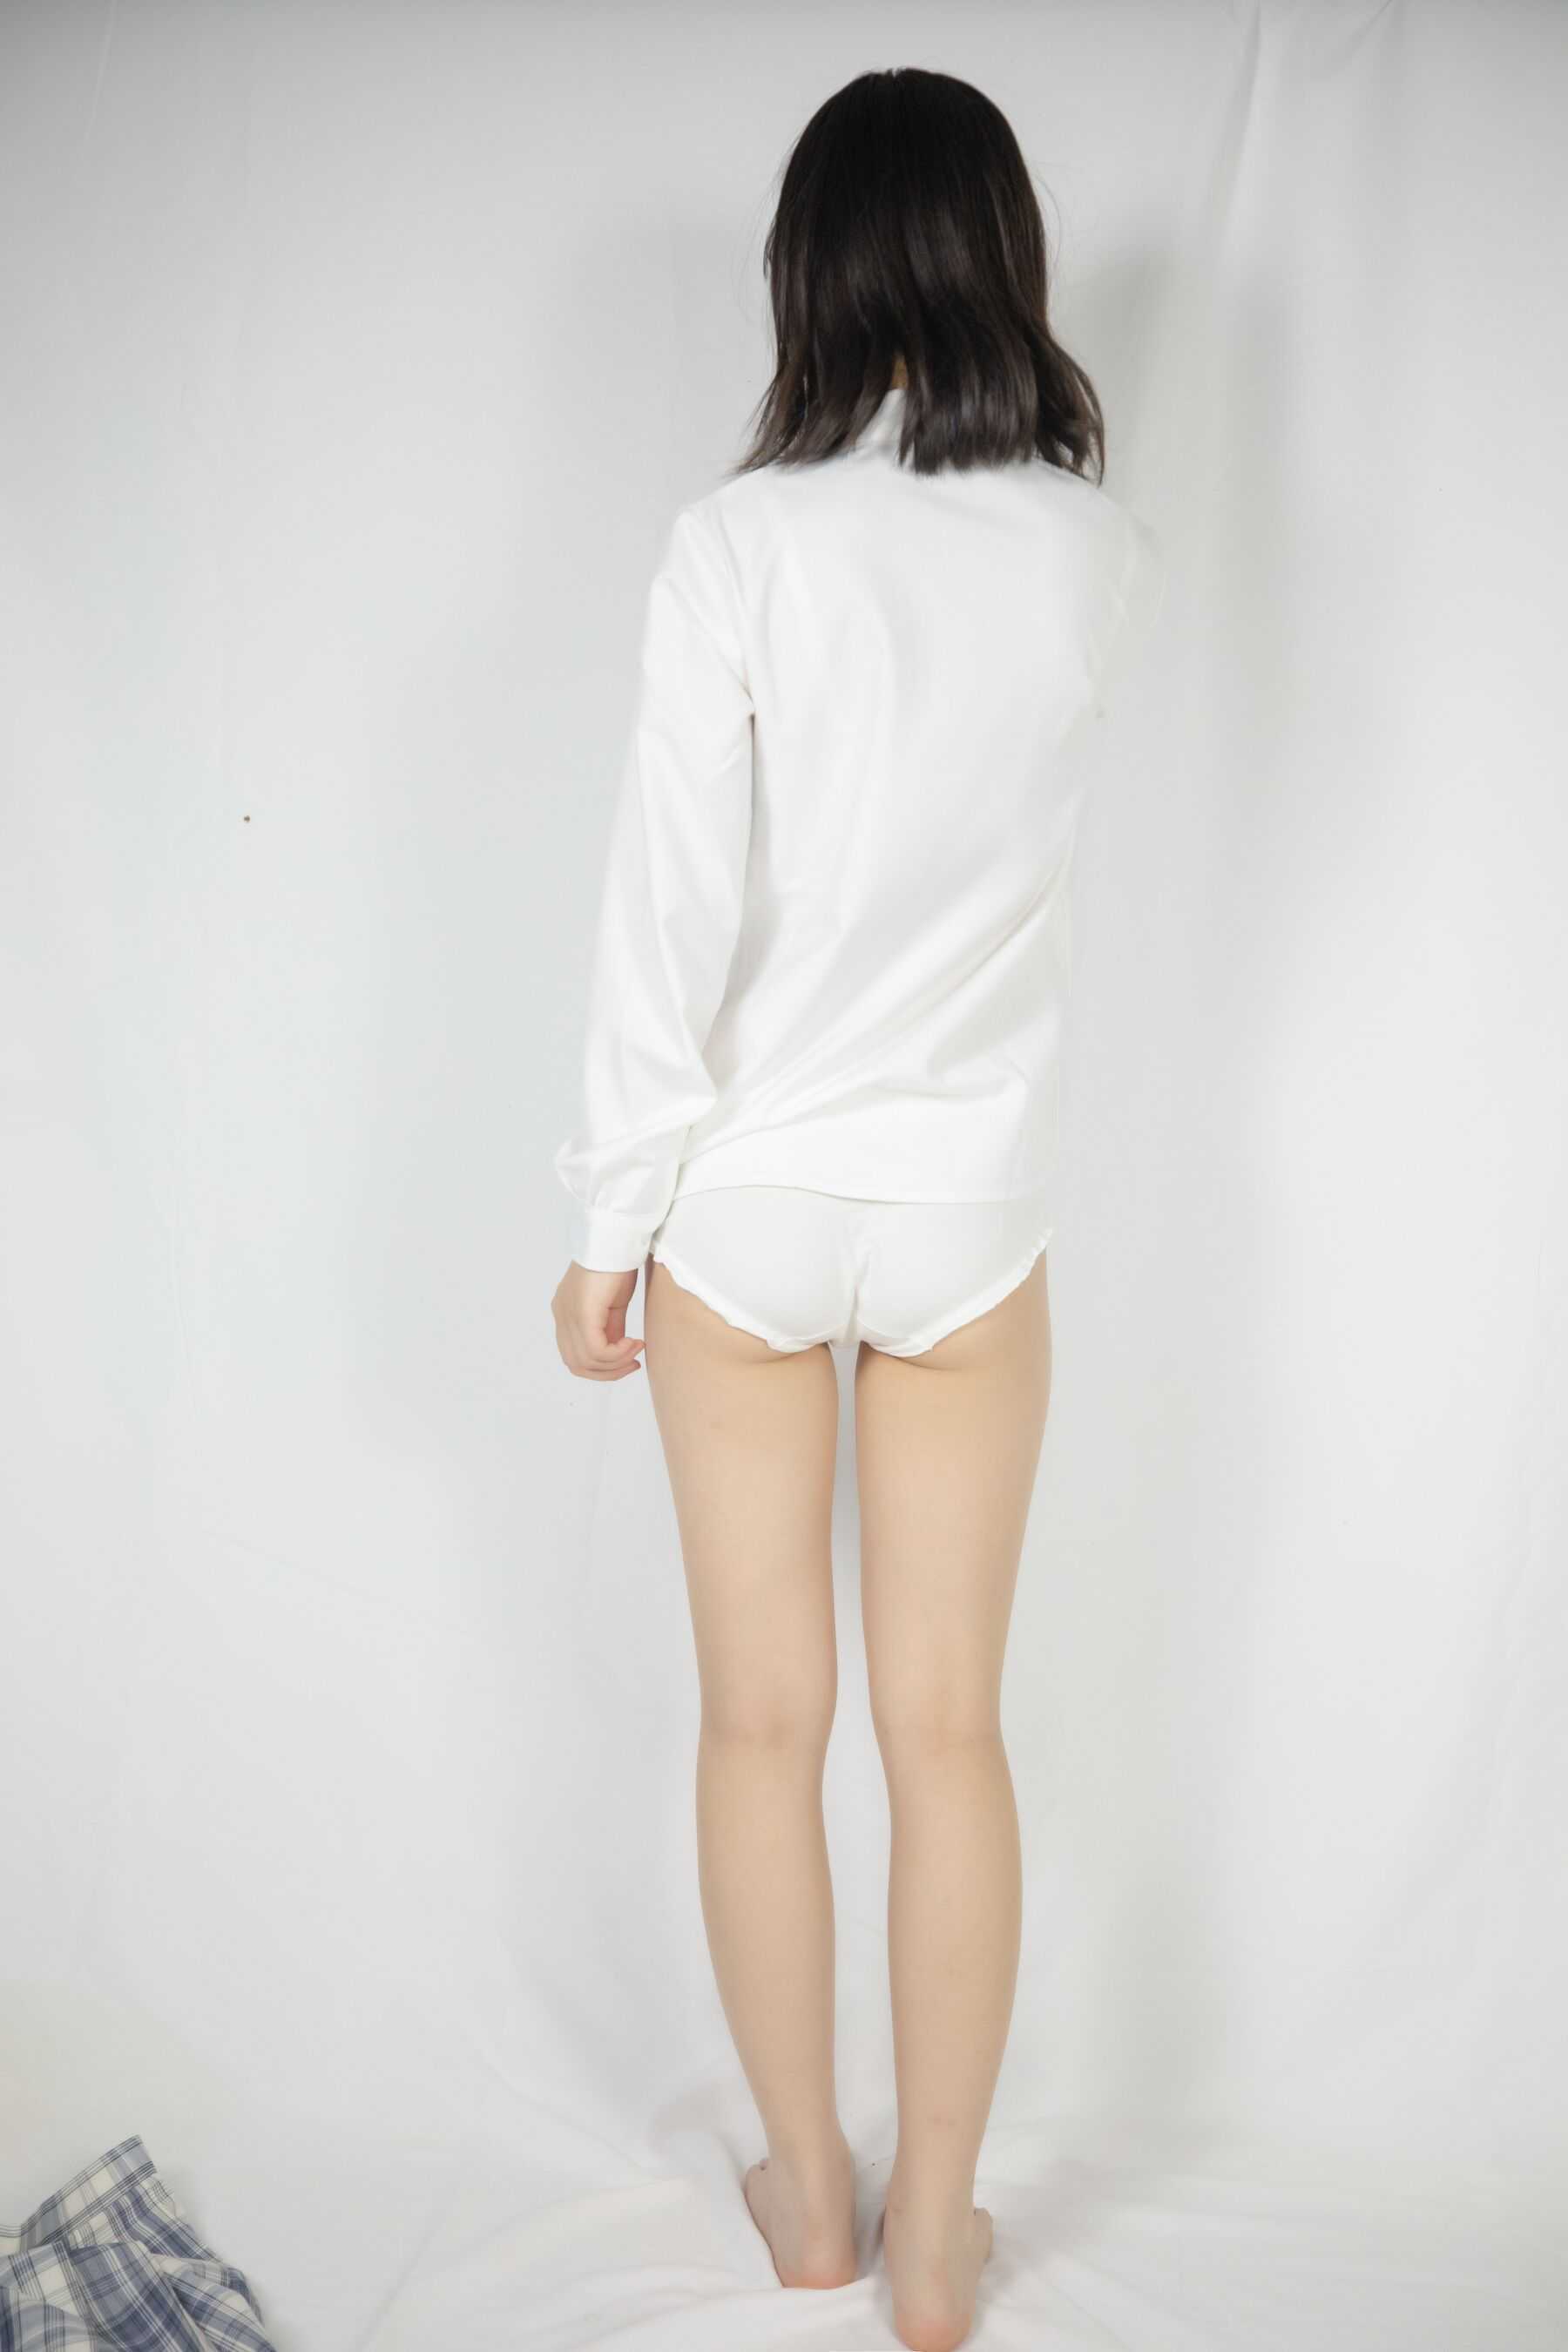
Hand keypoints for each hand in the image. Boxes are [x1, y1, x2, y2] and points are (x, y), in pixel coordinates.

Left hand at [552, 1260, 645, 1379]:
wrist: (617, 1239)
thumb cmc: (617, 1264)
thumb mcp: (613, 1304)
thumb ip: (611, 1328)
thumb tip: (618, 1350)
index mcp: (566, 1312)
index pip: (575, 1355)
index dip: (601, 1367)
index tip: (628, 1360)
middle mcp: (562, 1315)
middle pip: (576, 1364)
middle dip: (608, 1372)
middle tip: (633, 1363)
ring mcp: (568, 1315)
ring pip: (585, 1361)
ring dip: (616, 1363)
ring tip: (636, 1349)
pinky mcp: (581, 1313)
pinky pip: (595, 1350)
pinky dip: (617, 1354)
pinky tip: (633, 1343)